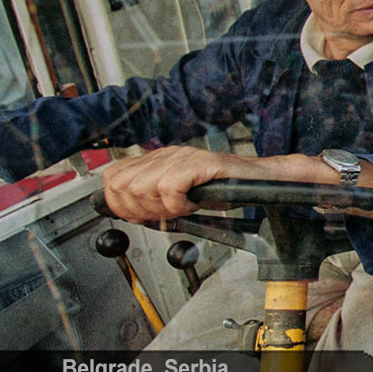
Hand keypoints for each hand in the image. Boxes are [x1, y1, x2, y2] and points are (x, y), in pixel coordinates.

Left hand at [101, 146, 261, 222]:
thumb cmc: (225, 188)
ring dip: (160, 208)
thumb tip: (131, 214)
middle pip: (123, 185)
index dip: (119, 203)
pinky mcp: (198, 163)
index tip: (137, 217)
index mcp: (158, 160)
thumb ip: (155, 199)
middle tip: (162, 215)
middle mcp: (166, 154)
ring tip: (180, 210)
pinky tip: (192, 205)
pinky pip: (170, 188)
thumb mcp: (182, 195)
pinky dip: (178, 205)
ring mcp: (181, 157)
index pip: (114, 177)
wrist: (258, 179)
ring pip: (143, 187)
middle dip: (138, 210)